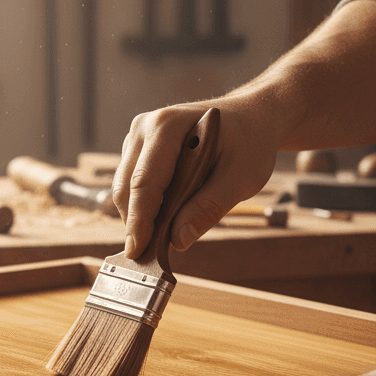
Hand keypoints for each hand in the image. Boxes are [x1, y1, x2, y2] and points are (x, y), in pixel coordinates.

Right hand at [112, 95, 281, 258]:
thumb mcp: (242, 177)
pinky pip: (131, 184)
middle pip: (126, 187)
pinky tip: (160, 220)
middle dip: (135, 223)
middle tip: (147, 256)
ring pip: (124, 188)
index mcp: (167, 127)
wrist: (251, 118)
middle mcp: (144, 128)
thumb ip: (210, 207)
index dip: (138, 220)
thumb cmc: (249, 142)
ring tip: (157, 240)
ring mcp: (138, 137)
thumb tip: (178, 240)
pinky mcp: (139, 149)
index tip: (136, 250)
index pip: (144, 181)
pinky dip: (142, 206)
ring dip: (137, 216)